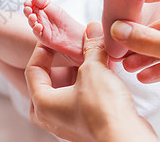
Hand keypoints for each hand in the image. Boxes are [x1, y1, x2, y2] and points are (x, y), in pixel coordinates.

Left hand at [25, 22, 156, 141]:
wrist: (126, 138)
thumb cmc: (103, 109)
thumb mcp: (93, 69)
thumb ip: (90, 47)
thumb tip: (91, 29)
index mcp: (41, 103)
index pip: (33, 69)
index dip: (43, 48)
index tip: (54, 37)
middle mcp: (49, 116)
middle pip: (47, 80)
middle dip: (60, 62)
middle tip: (69, 47)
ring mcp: (66, 123)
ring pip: (64, 90)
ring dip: (76, 72)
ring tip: (89, 56)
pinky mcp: (83, 126)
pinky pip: (77, 99)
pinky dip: (86, 84)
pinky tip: (101, 72)